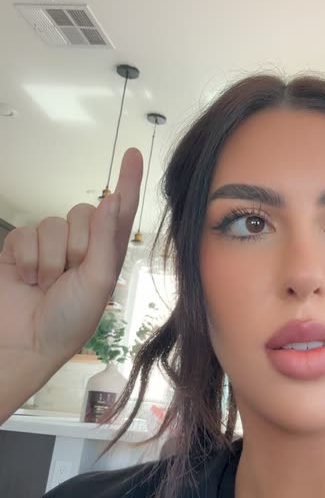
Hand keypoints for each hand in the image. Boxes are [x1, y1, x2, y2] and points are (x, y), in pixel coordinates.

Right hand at [0, 148, 143, 413]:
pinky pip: (27, 233)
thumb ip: (106, 240)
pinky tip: (27, 281)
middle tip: (70, 278)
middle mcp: (81, 245)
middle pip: (85, 212)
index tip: (132, 154)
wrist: (24, 343)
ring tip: (47, 285)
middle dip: (79, 245)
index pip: (120, 210)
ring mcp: (49, 246)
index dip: (127, 181)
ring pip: (54, 223)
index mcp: (107, 254)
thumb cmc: (68, 321)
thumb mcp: (97, 282)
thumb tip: (113, 199)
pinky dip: (28, 259)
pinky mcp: (21, 247)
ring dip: (51, 259)